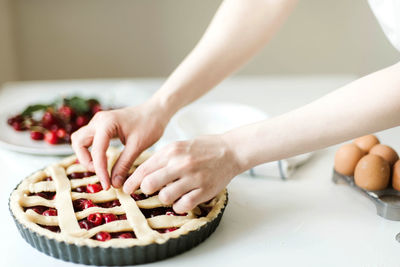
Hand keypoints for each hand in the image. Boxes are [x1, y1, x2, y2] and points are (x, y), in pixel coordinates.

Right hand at [71, 100, 168, 189]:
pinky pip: (89, 139)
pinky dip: (91, 151)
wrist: (156, 111)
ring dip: (86, 156)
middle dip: (86, 161)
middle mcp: (98, 121)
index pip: (97, 151)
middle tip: (102, 174)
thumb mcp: (137, 146)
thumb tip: (115, 184)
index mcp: (107, 123)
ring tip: (101, 168)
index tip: (107, 185)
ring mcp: (98, 122)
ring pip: (80, 140)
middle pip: (79, 143)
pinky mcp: (101, 126)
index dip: (100, 170)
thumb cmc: (149, 124)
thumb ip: (124, 165)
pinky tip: (104, 160)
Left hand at [122, 135, 241, 212]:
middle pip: (149, 184)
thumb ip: (162, 158)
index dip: (132, 182)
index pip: (144, 169)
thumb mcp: (179, 146)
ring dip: (165, 198)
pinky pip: (182, 206)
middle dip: (145, 190)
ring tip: (172, 193)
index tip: (126, 189)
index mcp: (172, 151)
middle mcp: (181, 164)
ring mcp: (193, 178)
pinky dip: (179, 206)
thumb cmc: (203, 148)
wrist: (231, 150)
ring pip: (165, 197)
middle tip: (150, 191)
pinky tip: (182, 199)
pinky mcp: (204, 191)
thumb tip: (142, 175)